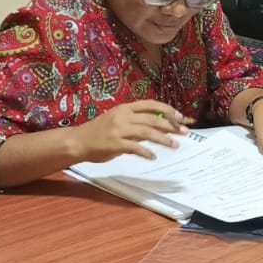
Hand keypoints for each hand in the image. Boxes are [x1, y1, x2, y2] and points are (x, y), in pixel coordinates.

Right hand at [72, 100, 187, 161]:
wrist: (78, 141)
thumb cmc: (99, 132)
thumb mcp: (118, 122)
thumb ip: (137, 124)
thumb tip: (159, 128)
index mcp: (125, 108)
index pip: (151, 105)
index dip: (167, 110)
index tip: (181, 117)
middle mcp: (123, 116)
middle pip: (152, 119)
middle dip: (171, 125)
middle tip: (184, 132)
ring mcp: (119, 130)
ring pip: (147, 132)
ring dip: (163, 139)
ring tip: (174, 145)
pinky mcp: (115, 144)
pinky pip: (135, 147)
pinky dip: (146, 152)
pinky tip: (153, 157)